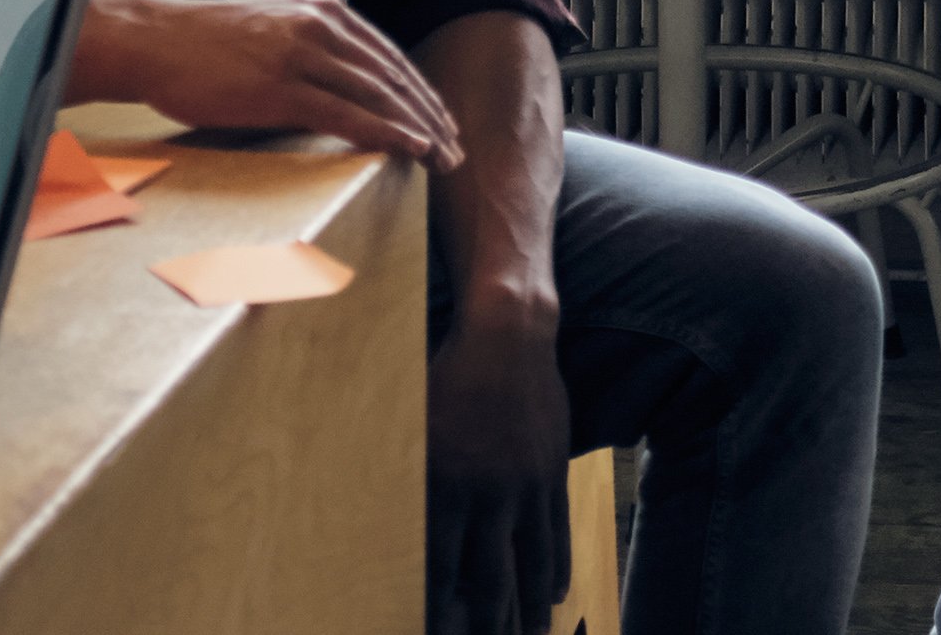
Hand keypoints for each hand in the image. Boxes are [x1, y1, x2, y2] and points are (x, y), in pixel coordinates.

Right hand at [70, 0, 469, 171]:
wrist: (154, 40)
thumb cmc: (204, 43)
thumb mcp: (272, 26)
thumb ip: (310, 46)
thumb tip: (340, 84)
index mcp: (323, 10)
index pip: (388, 56)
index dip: (421, 92)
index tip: (444, 122)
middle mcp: (322, 25)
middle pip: (393, 76)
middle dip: (431, 115)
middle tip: (458, 148)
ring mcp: (302, 53)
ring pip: (378, 95)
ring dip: (418, 129)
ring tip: (443, 158)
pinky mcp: (281, 86)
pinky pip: (347, 114)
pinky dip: (385, 133)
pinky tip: (409, 150)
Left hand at [425, 288, 573, 634]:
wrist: (506, 335)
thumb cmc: (445, 377)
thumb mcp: (411, 427)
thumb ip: (405, 479)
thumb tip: (384, 520)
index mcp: (442, 486)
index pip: (438, 568)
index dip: (436, 610)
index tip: (434, 634)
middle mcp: (486, 493)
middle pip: (489, 579)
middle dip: (485, 625)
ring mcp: (525, 485)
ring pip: (528, 564)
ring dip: (526, 609)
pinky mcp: (551, 472)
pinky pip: (556, 530)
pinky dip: (556, 566)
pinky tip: (554, 592)